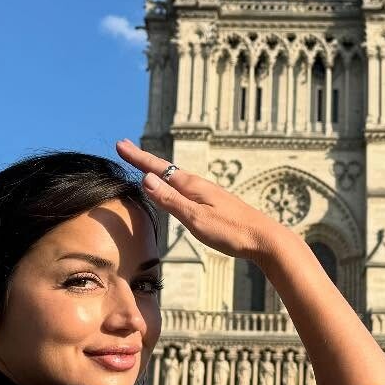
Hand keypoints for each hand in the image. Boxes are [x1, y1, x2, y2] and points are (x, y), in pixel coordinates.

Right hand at [116, 140, 290, 262]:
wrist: (264, 239)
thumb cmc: (231, 231)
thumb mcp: (196, 218)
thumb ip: (171, 200)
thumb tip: (146, 178)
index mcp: (192, 186)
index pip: (158, 168)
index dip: (137, 157)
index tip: (120, 144)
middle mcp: (199, 185)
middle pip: (165, 169)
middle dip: (144, 160)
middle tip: (126, 148)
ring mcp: (207, 194)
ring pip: (176, 178)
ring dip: (158, 171)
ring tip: (145, 166)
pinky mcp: (214, 204)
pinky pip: (185, 189)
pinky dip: (171, 184)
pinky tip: (175, 190)